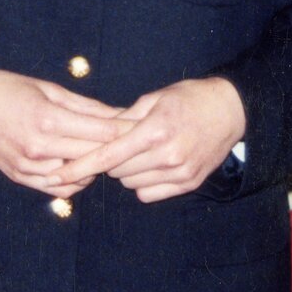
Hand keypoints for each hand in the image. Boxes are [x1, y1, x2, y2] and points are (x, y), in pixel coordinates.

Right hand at [0, 69, 130, 196]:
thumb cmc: (7, 89)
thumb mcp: (48, 88)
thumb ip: (85, 106)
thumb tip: (118, 115)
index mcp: (48, 120)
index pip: (101, 133)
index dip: (127, 132)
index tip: (146, 129)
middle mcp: (39, 148)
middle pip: (93, 157)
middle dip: (118, 151)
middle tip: (137, 146)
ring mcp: (28, 167)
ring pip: (78, 178)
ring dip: (96, 169)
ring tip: (108, 157)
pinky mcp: (19, 177)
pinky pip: (56, 188)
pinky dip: (74, 181)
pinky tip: (82, 169)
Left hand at [53, 76, 246, 202]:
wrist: (232, 110)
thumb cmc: (190, 98)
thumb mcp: (156, 98)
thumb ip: (125, 117)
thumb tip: (98, 132)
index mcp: (155, 130)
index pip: (108, 155)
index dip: (80, 166)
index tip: (59, 176)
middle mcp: (167, 155)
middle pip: (117, 171)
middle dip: (109, 160)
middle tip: (118, 144)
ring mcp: (180, 172)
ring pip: (131, 184)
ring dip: (126, 171)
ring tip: (139, 152)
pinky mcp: (189, 184)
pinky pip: (149, 194)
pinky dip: (143, 183)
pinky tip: (151, 165)